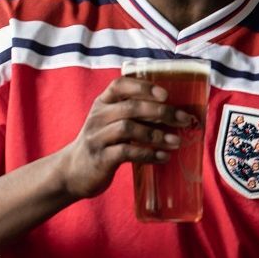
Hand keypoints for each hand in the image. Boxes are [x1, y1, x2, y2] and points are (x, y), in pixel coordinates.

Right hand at [55, 78, 196, 199]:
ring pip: (129, 129)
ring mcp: (97, 137)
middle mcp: (98, 117)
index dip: (143, 87)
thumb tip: (176, 113)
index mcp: (102, 103)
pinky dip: (148, 154)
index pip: (119, 86)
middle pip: (131, 107)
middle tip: (184, 120)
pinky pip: (126, 152)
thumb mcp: (112, 122)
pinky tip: (163, 157)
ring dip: (157, 135)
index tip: (166, 94)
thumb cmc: (103, 143)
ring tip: (177, 142)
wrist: (73, 172)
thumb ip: (135, 114)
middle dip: (162, 112)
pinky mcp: (100, 158)